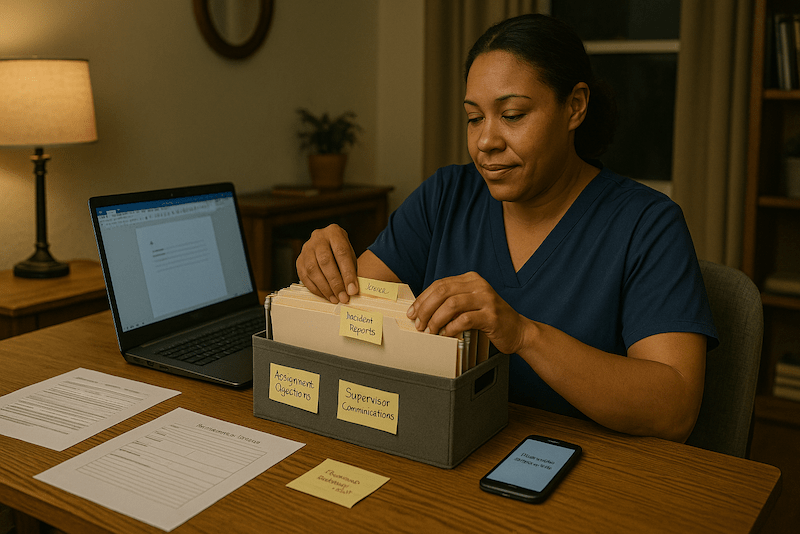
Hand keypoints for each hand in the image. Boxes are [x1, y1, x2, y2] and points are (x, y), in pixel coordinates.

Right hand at [296, 224, 358, 303]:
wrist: (327, 245)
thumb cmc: (341, 252)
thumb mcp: (350, 255)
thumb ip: (351, 270)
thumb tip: (351, 290)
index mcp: (334, 232)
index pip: (341, 252)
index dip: (347, 273)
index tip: (352, 290)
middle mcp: (318, 238)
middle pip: (325, 261)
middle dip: (335, 282)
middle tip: (343, 297)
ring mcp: (306, 248)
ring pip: (313, 270)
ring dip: (325, 288)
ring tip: (335, 299)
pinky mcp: (299, 260)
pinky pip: (304, 277)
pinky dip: (316, 289)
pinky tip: (325, 295)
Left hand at [405, 272, 527, 354]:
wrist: (518, 331)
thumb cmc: (490, 319)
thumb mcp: (470, 304)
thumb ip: (451, 302)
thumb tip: (422, 310)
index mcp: (471, 279)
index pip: (440, 285)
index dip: (423, 299)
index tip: (412, 312)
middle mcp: (479, 285)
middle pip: (443, 292)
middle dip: (426, 309)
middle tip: (418, 324)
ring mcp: (487, 299)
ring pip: (451, 305)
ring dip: (436, 320)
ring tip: (430, 331)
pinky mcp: (491, 316)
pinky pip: (464, 320)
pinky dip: (450, 328)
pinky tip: (445, 334)